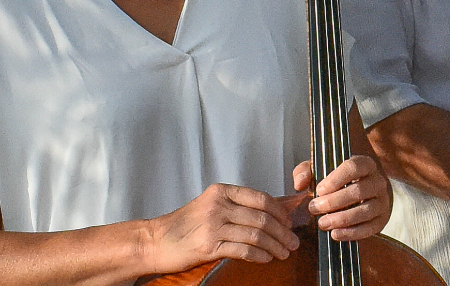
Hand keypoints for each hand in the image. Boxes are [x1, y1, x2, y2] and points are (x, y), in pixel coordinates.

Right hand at [144, 182, 298, 270]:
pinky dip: (259, 255)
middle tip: (293, 242)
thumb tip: (271, 213)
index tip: (289, 223)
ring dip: (275, 246)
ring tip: (284, 253)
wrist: (156, 241)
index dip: (280, 212)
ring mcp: (213, 225)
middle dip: (282, 232)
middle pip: (262, 217)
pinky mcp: (209, 245)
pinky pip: (243, 250)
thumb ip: (237, 207)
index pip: (260, 198)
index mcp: (221, 192)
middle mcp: (218, 205)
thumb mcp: (210, 206)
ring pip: (256, 234)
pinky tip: (266, 258)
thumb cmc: (184, 225)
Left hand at [297, 155, 391, 240]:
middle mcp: (378, 181)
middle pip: (357, 191)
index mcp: (365, 164)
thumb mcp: (322, 170)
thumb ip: (306, 171)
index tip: (319, 190)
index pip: (353, 167)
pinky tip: (335, 234)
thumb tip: (300, 183)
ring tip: (322, 223)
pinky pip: (369, 228)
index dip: (335, 179)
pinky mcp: (382, 219)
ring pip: (364, 211)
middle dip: (333, 202)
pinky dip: (351, 233)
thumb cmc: (340, 180)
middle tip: (314, 208)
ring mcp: (382, 201)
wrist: (365, 192)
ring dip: (341, 219)